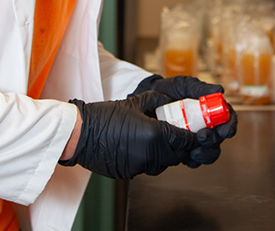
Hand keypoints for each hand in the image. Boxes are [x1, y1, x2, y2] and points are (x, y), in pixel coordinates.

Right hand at [59, 91, 196, 178]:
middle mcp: (151, 154)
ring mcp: (140, 166)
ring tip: (158, 140)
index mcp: (155, 135)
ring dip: (166, 153)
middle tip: (178, 134)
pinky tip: (142, 147)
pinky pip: (148, 167)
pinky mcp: (130, 173)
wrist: (81, 134)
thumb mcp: (136, 102)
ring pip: (164, 163)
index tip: (194, 131)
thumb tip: (170, 101)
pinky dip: (150, 159)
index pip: (186, 140)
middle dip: (180, 146)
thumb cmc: (105, 116)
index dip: (192, 136)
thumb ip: (158, 101)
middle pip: (178, 155)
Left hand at [131, 75, 238, 166]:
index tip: (224, 131)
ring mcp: (196, 139)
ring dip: (203, 153)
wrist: (148, 99)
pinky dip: (191, 160)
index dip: (230, 127)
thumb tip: (220, 90)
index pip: (228, 120)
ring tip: (193, 149)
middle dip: (213, 141)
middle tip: (202, 137)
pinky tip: (184, 155)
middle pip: (219, 139)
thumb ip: (201, 89)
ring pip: (209, 153)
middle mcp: (207, 126)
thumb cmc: (170, 90)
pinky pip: (193, 161)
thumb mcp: (185, 86)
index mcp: (212, 110)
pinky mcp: (185, 149)